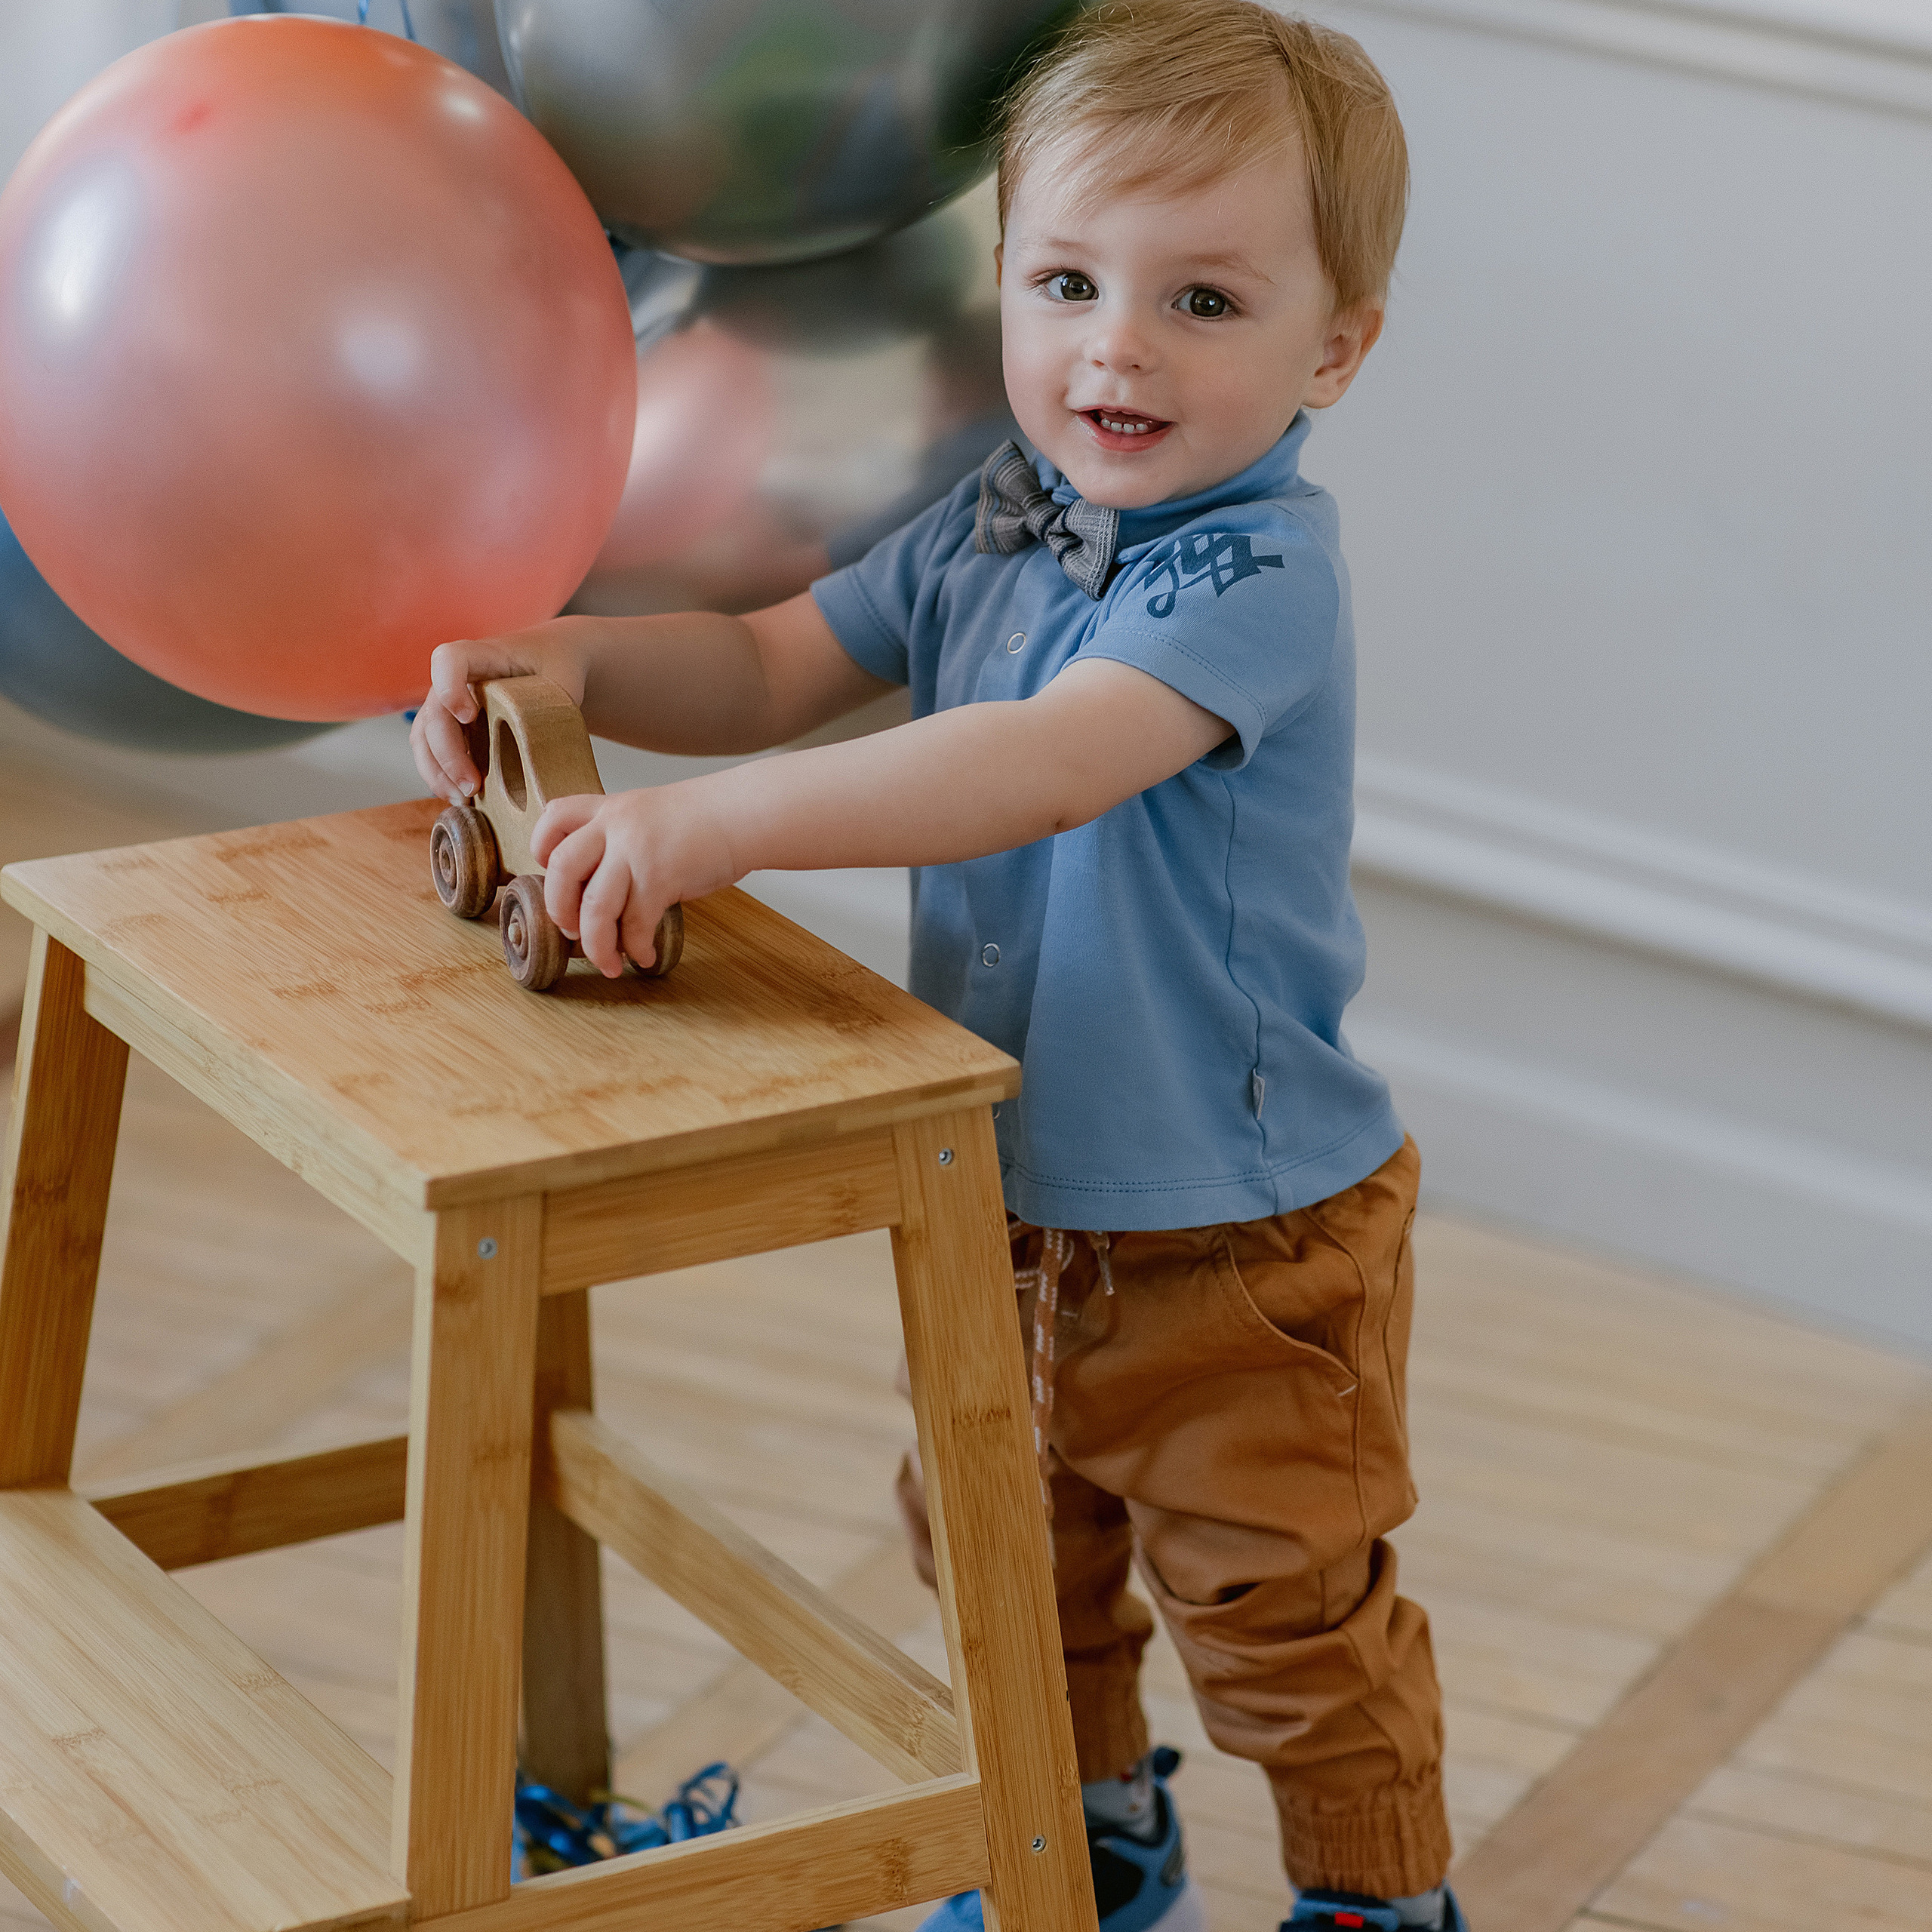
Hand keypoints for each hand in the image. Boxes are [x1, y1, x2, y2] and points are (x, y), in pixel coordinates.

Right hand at [411, 624, 588, 802]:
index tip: (469, 716)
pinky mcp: (449, 727)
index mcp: (480, 655)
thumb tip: (548, 756)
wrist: (551, 661)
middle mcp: (454, 678)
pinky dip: (440, 777)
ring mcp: (446, 703)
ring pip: (423, 738)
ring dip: (438, 772)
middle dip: (448, 755)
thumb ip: (556, 708)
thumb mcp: (564, 680)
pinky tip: (461, 798)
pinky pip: (430, 752)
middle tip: (472, 787)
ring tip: (465, 799)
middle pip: (434, 713)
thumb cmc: (556, 667)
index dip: (450, 688)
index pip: (448, 661)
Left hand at [531, 782, 740, 975]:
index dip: (542, 848)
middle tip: (572, 931)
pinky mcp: (661, 877)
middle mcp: (616, 826)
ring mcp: (637, 852)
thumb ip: (620, 838)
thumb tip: (601, 888)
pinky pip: (636, 924)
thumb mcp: (650, 813)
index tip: (550, 871)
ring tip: (607, 962)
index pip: (554, 816)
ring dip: (596, 945)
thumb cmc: (704, 819)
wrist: (744, 813)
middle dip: (560, 909)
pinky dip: (636, 948)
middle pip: (561, 868)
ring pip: (595, 906)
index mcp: (610, 807)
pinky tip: (644, 956)